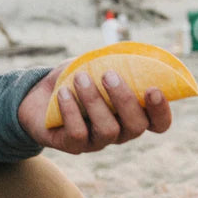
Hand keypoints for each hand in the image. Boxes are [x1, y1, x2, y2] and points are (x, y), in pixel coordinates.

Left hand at [18, 63, 171, 153]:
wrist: (37, 96)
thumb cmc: (73, 79)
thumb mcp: (93, 65)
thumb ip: (112, 60)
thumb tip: (127, 51)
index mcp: (132, 114)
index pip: (159, 123)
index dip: (161, 111)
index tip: (154, 89)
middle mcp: (120, 132)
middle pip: (135, 126)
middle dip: (124, 99)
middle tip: (108, 74)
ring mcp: (97, 142)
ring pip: (107, 130)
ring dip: (94, 101)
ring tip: (80, 78)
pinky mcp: (73, 145)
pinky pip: (77, 133)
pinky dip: (71, 110)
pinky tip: (63, 92)